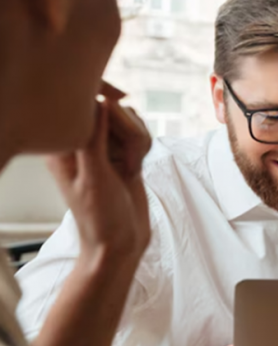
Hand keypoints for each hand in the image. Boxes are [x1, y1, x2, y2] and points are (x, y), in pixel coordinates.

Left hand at [46, 83, 152, 265]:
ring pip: (132, 120)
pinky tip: (136, 169)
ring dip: (139, 142)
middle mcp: (82, 141)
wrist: (120, 241)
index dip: (111, 110)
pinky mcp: (121, 151)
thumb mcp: (95, 178)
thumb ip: (95, 139)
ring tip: (132, 169)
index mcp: (64, 145)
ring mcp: (103, 146)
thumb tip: (101, 103)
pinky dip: (144, 148)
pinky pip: (140, 133)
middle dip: (130, 132)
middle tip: (128, 163)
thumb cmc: (100, 217)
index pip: (89, 106)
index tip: (124, 132)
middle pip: (115, 109)